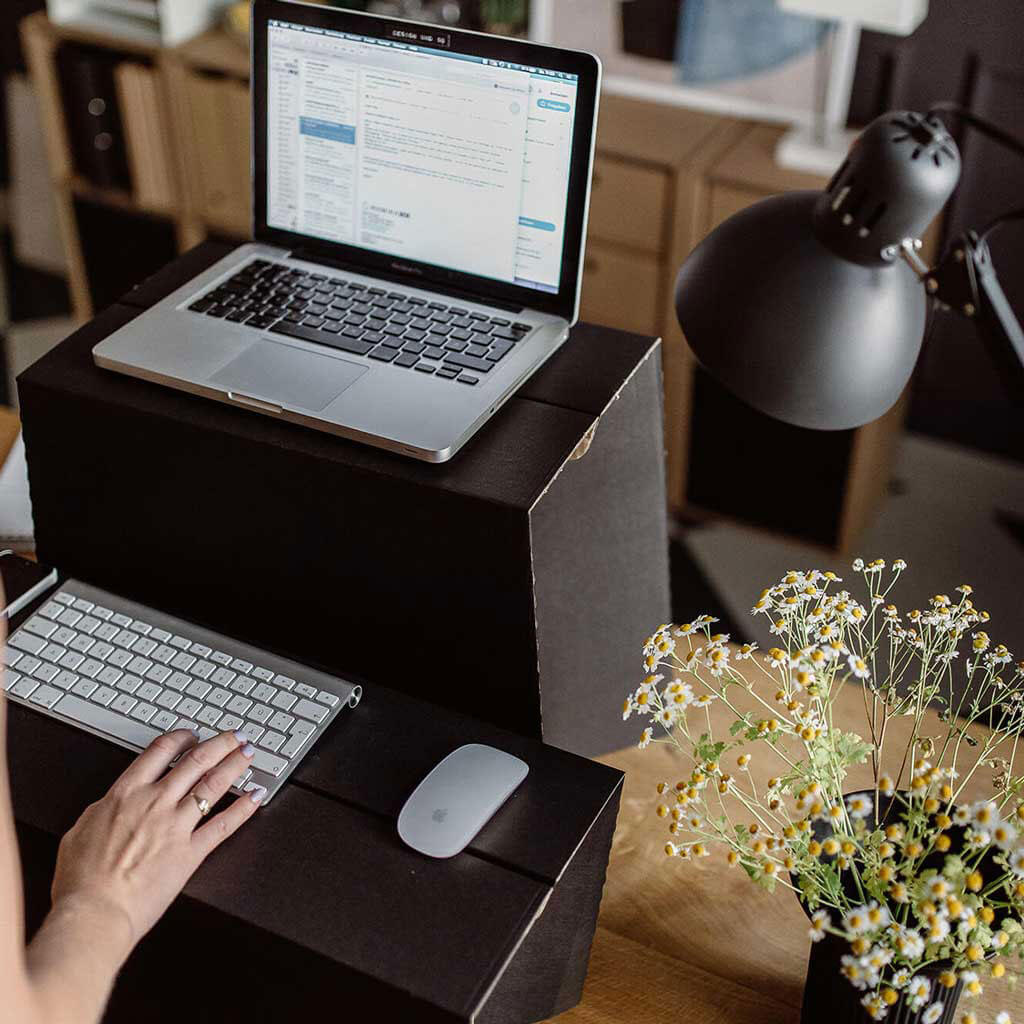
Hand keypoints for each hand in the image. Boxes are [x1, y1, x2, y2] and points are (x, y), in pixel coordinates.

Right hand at [49, 729, 262, 955]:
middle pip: (196, 760)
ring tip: (248, 754)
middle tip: (234, 736)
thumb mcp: (80, 831)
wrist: (94, 912)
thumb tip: (111, 804)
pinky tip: (256, 797)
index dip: (181, 737)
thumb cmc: (81, 880)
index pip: (160, 751)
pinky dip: (244, 808)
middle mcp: (155, 802)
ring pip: (214, 784)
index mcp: (126, 794)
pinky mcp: (191, 852)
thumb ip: (102, 811)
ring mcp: (176, 826)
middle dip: (220, 743)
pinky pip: (224, 824)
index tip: (192, 734)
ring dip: (235, 764)